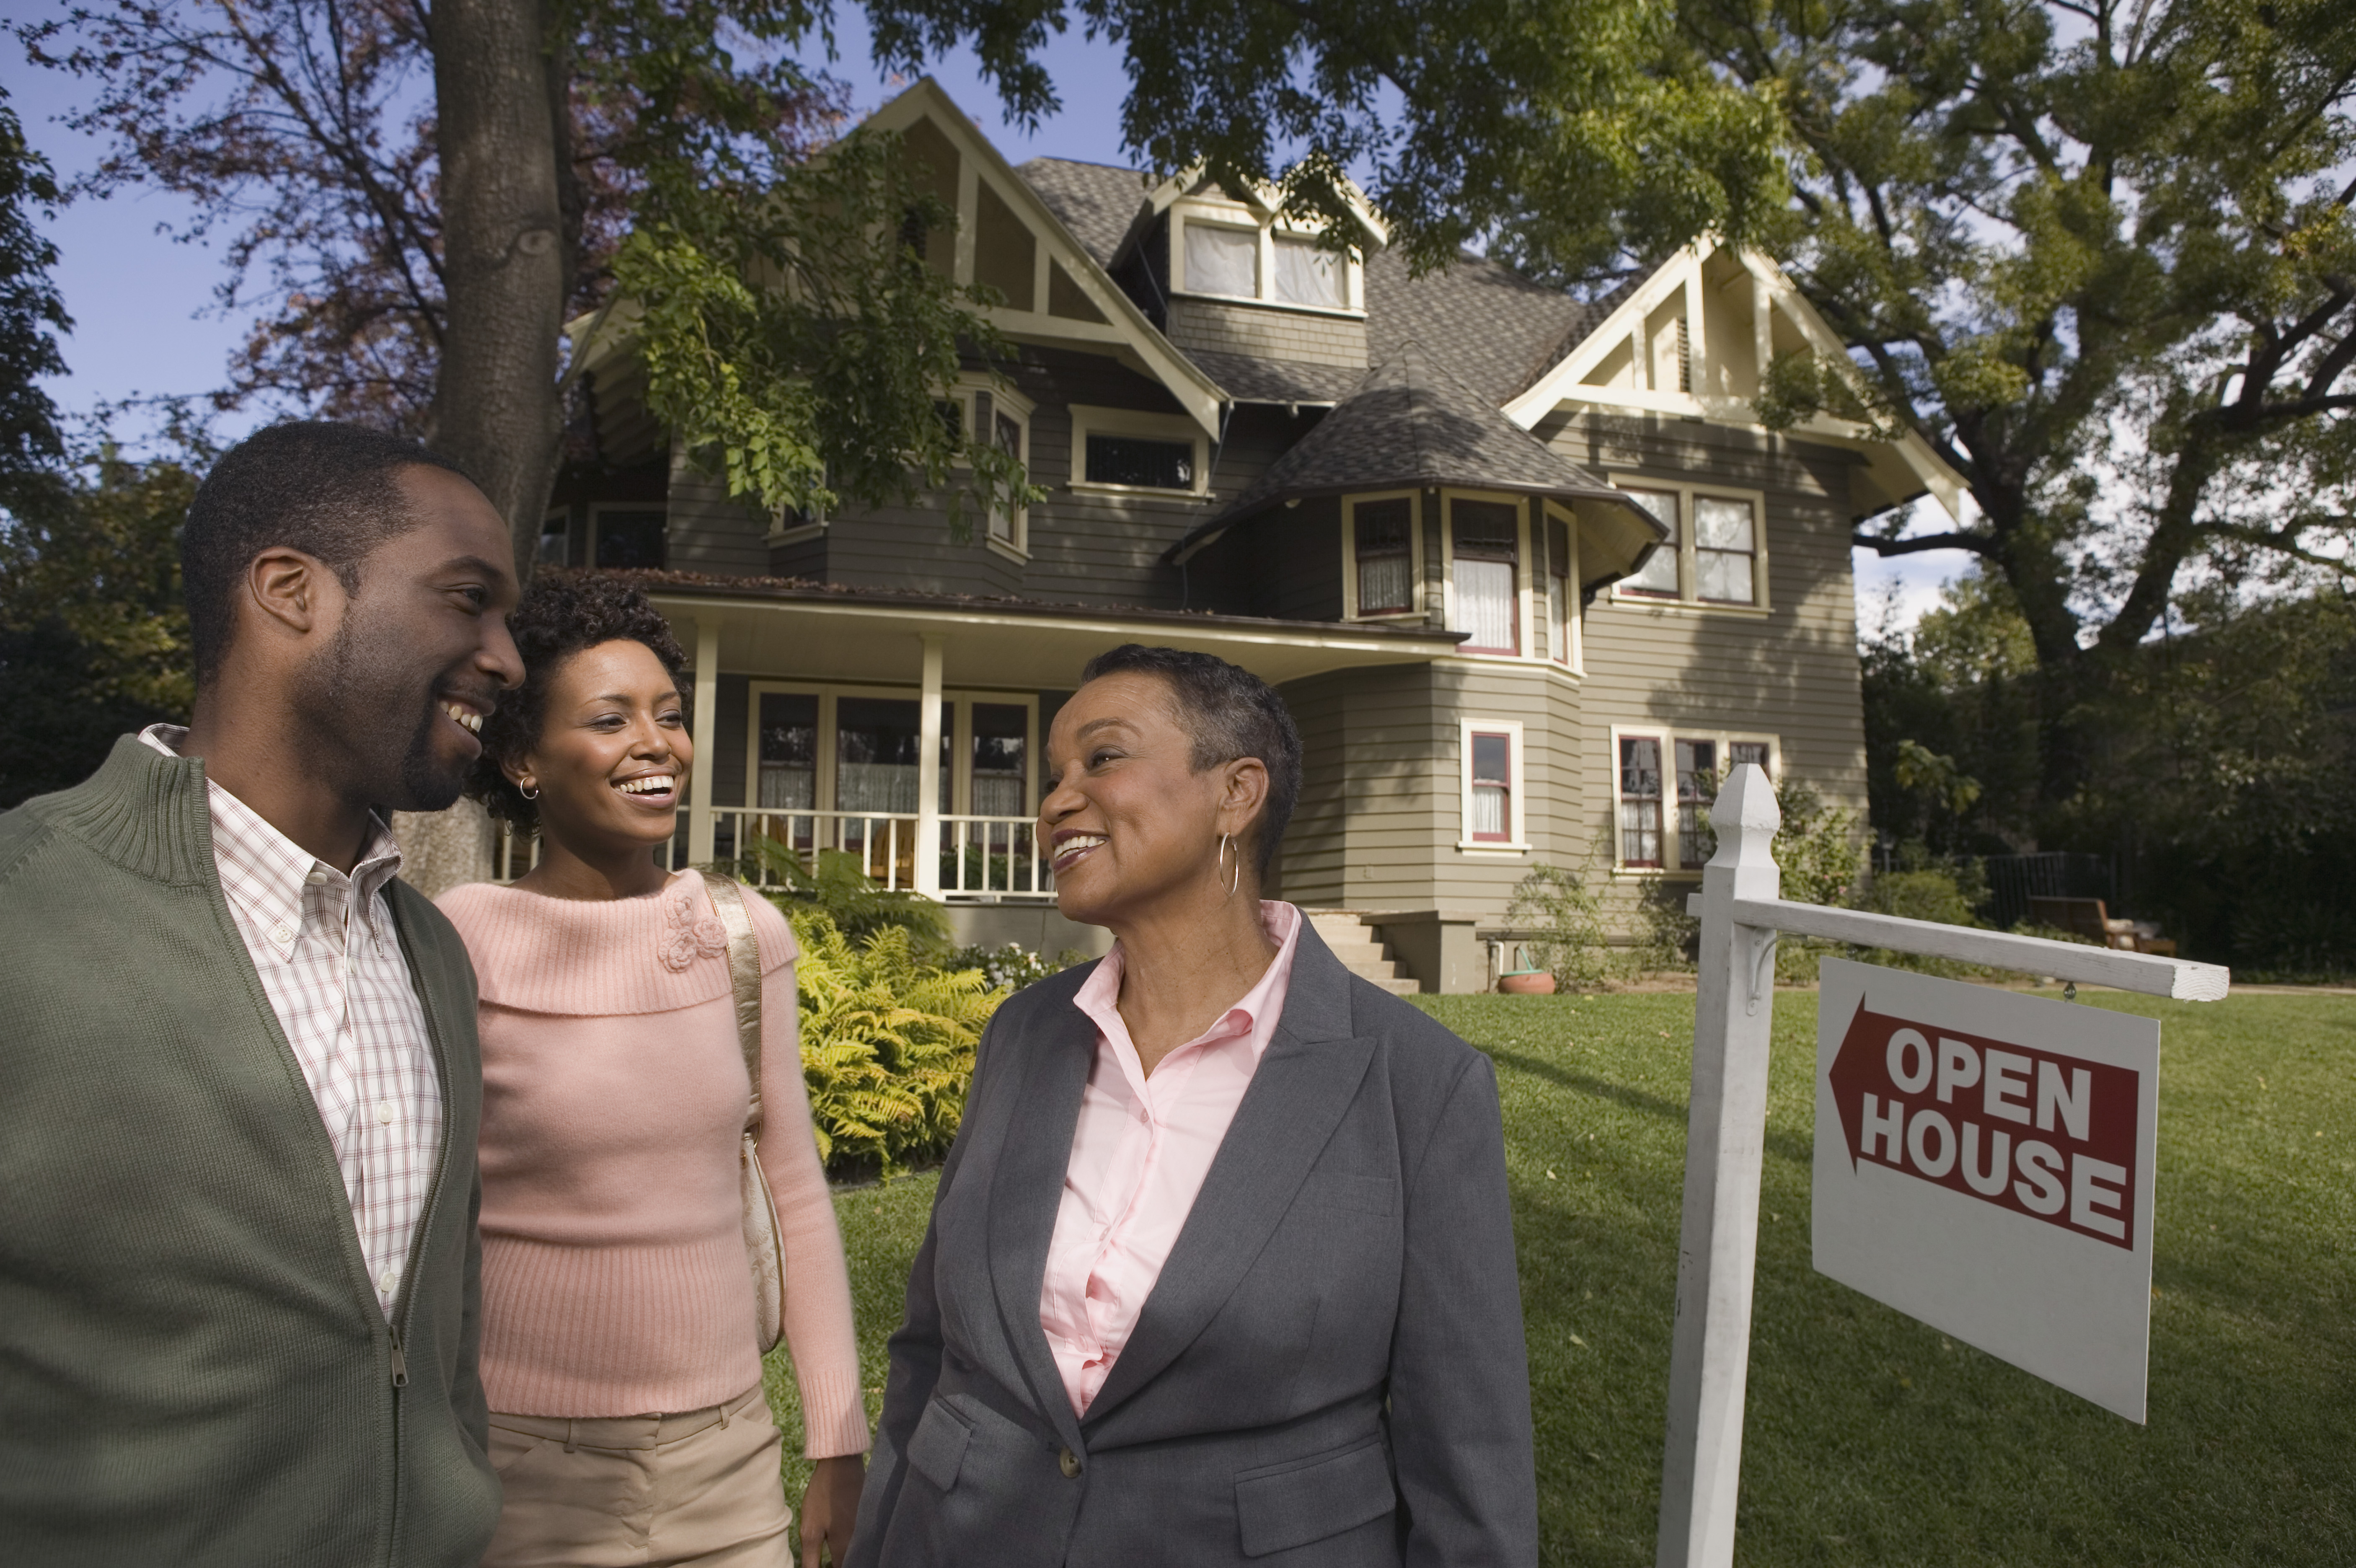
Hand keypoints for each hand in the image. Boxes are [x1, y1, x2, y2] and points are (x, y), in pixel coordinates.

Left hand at [799, 1453, 866, 1567]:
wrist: (841, 1465)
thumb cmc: (822, 1497)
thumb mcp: (810, 1530)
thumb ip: (810, 1559)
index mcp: (845, 1547)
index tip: (824, 1563)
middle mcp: (862, 1541)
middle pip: (852, 1561)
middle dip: (839, 1563)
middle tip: (826, 1559)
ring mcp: (868, 1529)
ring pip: (858, 1552)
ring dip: (845, 1555)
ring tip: (831, 1551)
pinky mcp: (870, 1519)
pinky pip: (863, 1540)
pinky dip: (853, 1544)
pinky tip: (841, 1538)